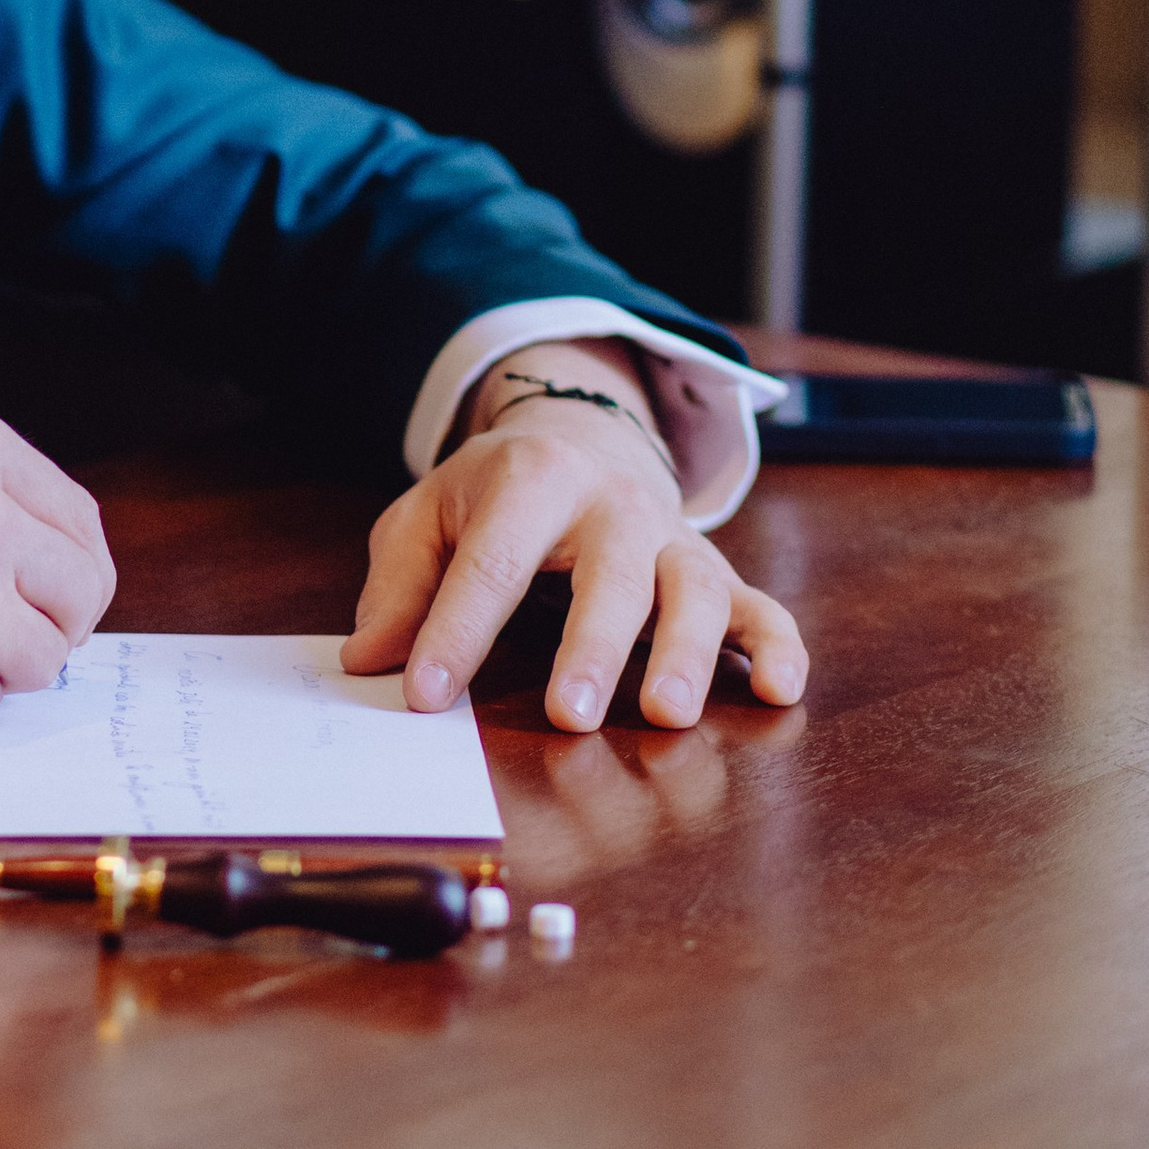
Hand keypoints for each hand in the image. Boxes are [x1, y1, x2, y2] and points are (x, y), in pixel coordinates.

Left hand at [339, 341, 807, 732]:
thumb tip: (368, 659)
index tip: (425, 697)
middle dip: (592, 646)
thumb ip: (399, 583)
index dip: (455, 632)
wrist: (585, 435)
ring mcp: (673, 539)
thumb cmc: (495, 494)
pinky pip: (761, 606)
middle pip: (611, 575)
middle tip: (571, 713)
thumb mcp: (429, 516)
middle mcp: (614, 506)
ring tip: (666, 712)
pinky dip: (778, 646)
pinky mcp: (717, 571)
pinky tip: (779, 689)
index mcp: (531, 480)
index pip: (491, 562)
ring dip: (687, 652)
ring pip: (696, 590)